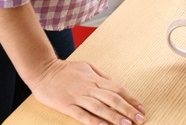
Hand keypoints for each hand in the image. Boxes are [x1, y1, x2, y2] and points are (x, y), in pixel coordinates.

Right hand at [30, 59, 145, 124]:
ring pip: (100, 108)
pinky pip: (82, 115)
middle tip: (140, 119)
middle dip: (128, 110)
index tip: (141, 108)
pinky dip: (93, 121)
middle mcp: (90, 88)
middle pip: (113, 99)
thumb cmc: (66, 69)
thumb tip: (113, 82)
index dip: (131, 99)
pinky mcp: (67, 106)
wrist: (43, 70)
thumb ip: (101, 75)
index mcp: (96, 79)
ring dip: (115, 117)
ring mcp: (78, 97)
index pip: (118, 89)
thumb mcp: (87, 66)